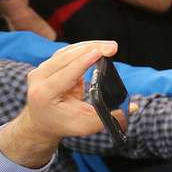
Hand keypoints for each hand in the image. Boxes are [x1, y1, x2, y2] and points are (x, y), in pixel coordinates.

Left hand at [0, 41, 129, 166]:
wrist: (41, 123)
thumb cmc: (63, 124)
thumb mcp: (85, 125)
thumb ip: (108, 117)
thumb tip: (131, 107)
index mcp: (44, 94)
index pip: (66, 73)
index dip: (84, 61)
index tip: (100, 52)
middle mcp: (39, 78)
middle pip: (67, 57)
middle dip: (92, 49)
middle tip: (113, 47)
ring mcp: (42, 70)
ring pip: (67, 51)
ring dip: (90, 46)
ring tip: (110, 47)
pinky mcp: (49, 65)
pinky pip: (67, 52)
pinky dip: (83, 48)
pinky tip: (98, 47)